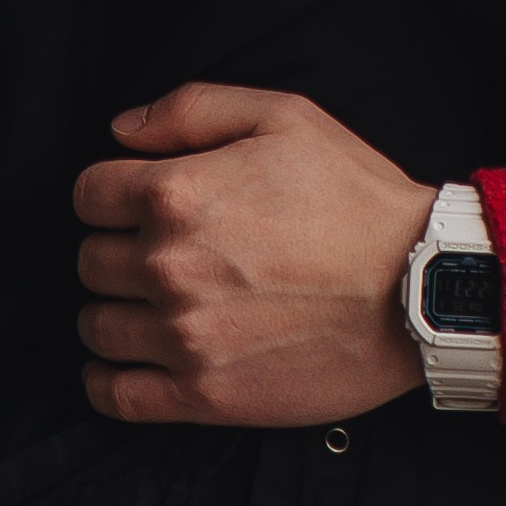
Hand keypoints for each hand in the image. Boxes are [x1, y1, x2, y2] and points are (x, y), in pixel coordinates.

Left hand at [72, 83, 434, 427]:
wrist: (415, 288)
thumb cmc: (354, 198)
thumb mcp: (283, 117)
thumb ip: (191, 109)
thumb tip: (122, 130)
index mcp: (177, 193)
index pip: (89, 194)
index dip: (110, 192)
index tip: (134, 202)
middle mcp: (168, 266)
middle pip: (89, 259)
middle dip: (114, 248)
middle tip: (154, 249)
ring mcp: (183, 336)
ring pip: (96, 325)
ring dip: (112, 309)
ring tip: (147, 303)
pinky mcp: (203, 396)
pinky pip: (115, 396)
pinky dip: (104, 380)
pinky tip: (124, 362)